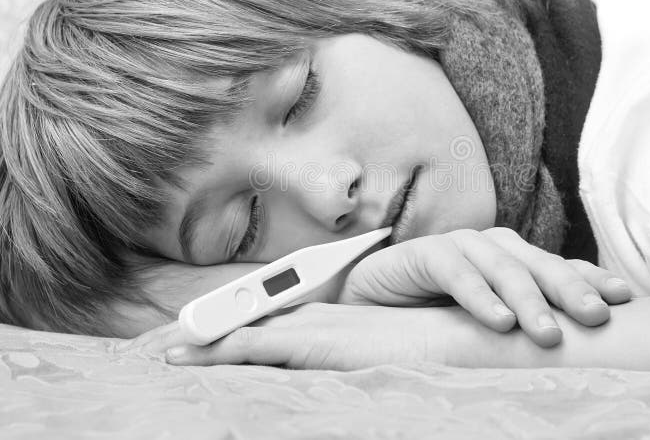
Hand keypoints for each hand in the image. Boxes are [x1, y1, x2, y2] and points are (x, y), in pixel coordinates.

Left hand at [124, 303, 471, 369]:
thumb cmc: (419, 352)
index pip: (263, 328)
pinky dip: (215, 347)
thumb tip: (328, 374)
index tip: (189, 346)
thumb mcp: (369, 363)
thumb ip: (344, 364)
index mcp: (321, 325)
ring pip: (236, 332)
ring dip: (195, 341)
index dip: (225, 334)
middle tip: (154, 347)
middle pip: (241, 326)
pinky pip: (253, 343)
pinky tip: (185, 356)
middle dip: (198, 334)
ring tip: (153, 351)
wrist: (451, 337)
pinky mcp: (314, 339)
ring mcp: (309, 327)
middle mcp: (308, 320)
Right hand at [338, 227, 631, 346]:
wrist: (370, 308)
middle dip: (569, 288)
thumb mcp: (486, 327)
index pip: (559, 268)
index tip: (622, 300)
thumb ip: (522, 328)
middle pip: (538, 263)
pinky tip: (498, 321)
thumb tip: (577, 352)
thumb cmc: (435, 321)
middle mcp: (492, 249)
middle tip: (595, 318)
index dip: (590, 279)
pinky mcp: (423, 252)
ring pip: (502, 265)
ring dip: (527, 297)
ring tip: (548, 333)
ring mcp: (459, 247)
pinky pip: (455, 269)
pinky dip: (478, 294)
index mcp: (514, 264)